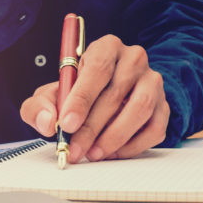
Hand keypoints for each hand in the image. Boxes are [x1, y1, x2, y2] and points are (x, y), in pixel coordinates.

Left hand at [21, 35, 169, 162]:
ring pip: (139, 110)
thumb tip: (48, 123)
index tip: (67, 123)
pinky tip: (112, 153)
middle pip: (116, 93)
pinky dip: (132, 146)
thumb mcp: (49, 97)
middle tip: (75, 149)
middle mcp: (133, 59)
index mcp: (106, 48)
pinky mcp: (163, 106)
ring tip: (93, 153)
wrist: (102, 101)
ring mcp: (152, 82)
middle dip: (91, 128)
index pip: (97, 68)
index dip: (82, 98)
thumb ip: (38, 107)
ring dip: (114, 137)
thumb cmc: (76, 95)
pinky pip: (154, 128)